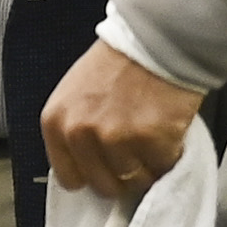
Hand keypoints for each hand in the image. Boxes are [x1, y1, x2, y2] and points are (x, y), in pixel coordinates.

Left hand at [38, 38, 201, 197]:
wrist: (156, 40)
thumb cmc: (120, 63)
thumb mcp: (75, 93)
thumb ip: (74, 130)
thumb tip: (84, 165)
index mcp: (56, 123)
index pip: (69, 178)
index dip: (92, 174)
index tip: (106, 166)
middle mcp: (80, 133)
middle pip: (104, 185)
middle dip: (122, 174)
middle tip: (136, 152)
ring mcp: (115, 138)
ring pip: (135, 181)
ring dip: (148, 165)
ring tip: (152, 137)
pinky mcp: (150, 140)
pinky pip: (163, 167)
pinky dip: (170, 155)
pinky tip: (167, 131)